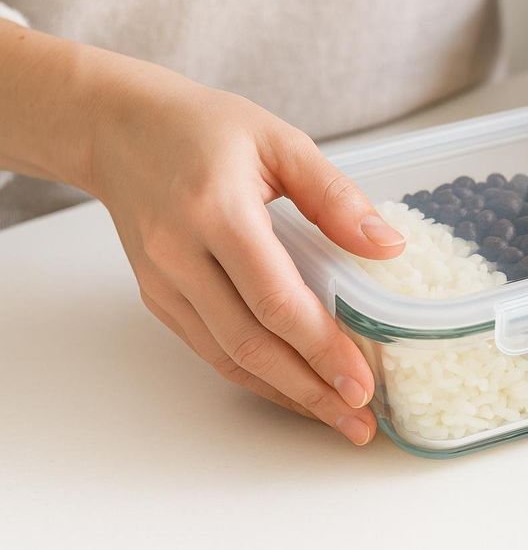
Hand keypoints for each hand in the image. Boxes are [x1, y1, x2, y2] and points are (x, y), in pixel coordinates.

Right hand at [87, 67, 404, 444]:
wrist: (118, 128)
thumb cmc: (204, 128)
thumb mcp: (280, 141)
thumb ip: (334, 196)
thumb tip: (387, 247)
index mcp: (216, 211)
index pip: (275, 298)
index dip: (320, 347)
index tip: (361, 383)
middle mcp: (181, 255)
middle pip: (250, 343)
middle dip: (309, 390)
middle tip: (359, 421)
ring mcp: (163, 283)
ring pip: (227, 357)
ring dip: (285, 394)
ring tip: (335, 418)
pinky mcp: (158, 298)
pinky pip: (210, 349)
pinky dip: (254, 376)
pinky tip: (294, 388)